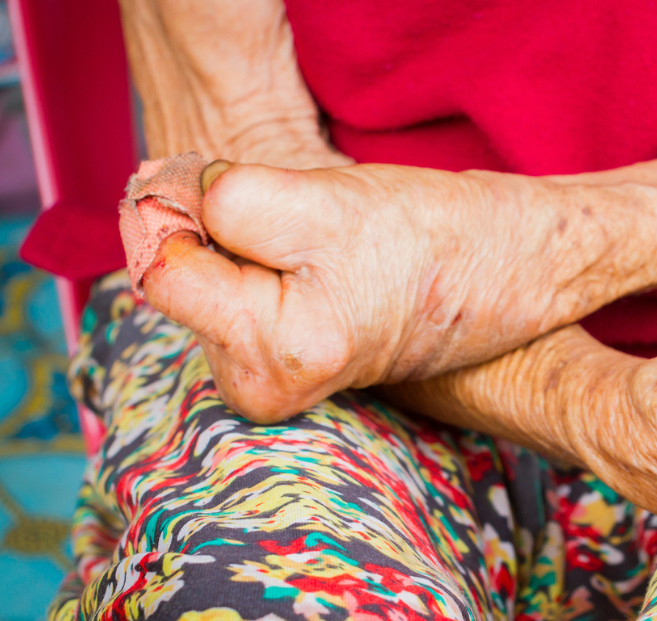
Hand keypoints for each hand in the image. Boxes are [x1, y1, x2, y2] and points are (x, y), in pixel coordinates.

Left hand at [143, 160, 637, 421]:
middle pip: (180, 277)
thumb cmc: (431, 237)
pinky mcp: (281, 373)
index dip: (190, 207)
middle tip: (306, 228)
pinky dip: (257, 268)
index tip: (255, 194)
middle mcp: (263, 390)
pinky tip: (316, 270)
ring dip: (244, 248)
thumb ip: (219, 200)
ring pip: (205, 284)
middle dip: (222, 233)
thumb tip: (155, 205)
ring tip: (323, 252)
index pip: (162, 265)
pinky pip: (230, 300)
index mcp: (275, 355)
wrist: (501, 271)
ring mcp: (272, 388)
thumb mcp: (321, 202)